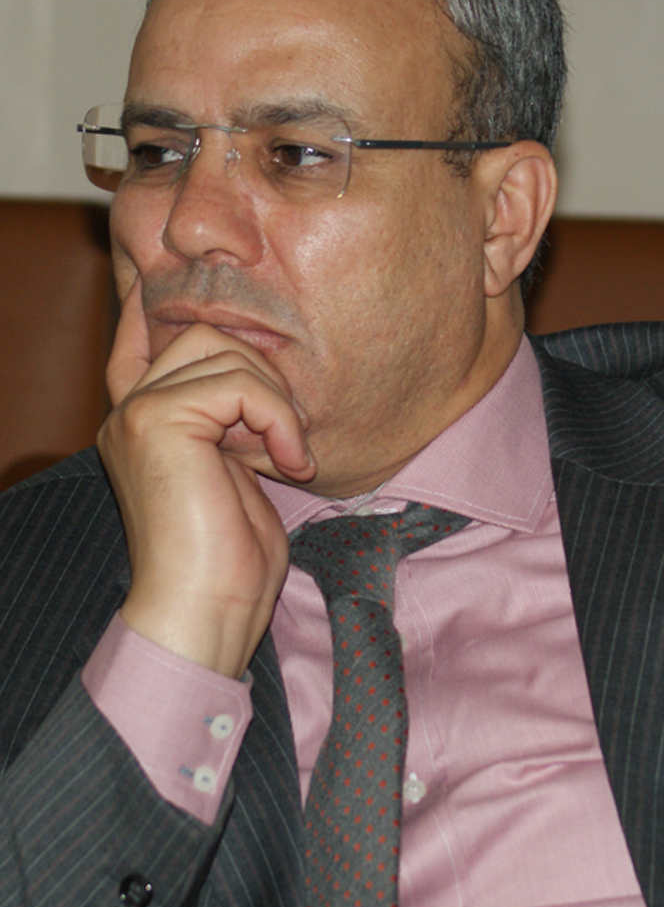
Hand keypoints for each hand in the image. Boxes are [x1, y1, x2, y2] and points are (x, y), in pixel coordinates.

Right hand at [98, 277, 315, 677]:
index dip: (156, 312)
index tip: (170, 295)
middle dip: (260, 372)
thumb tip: (260, 377)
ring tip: (291, 454)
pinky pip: (240, 386)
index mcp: (141, 425)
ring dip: (276, 400)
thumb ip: (230, 422)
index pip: (138, 344)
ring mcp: (139, 414)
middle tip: (287, 433)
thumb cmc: (229, 561)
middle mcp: (129, 413)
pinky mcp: (159, 421)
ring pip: (223, 351)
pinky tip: (290, 463)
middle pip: (200, 337)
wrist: (205, 612)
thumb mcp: (233, 474)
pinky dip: (279, 419)